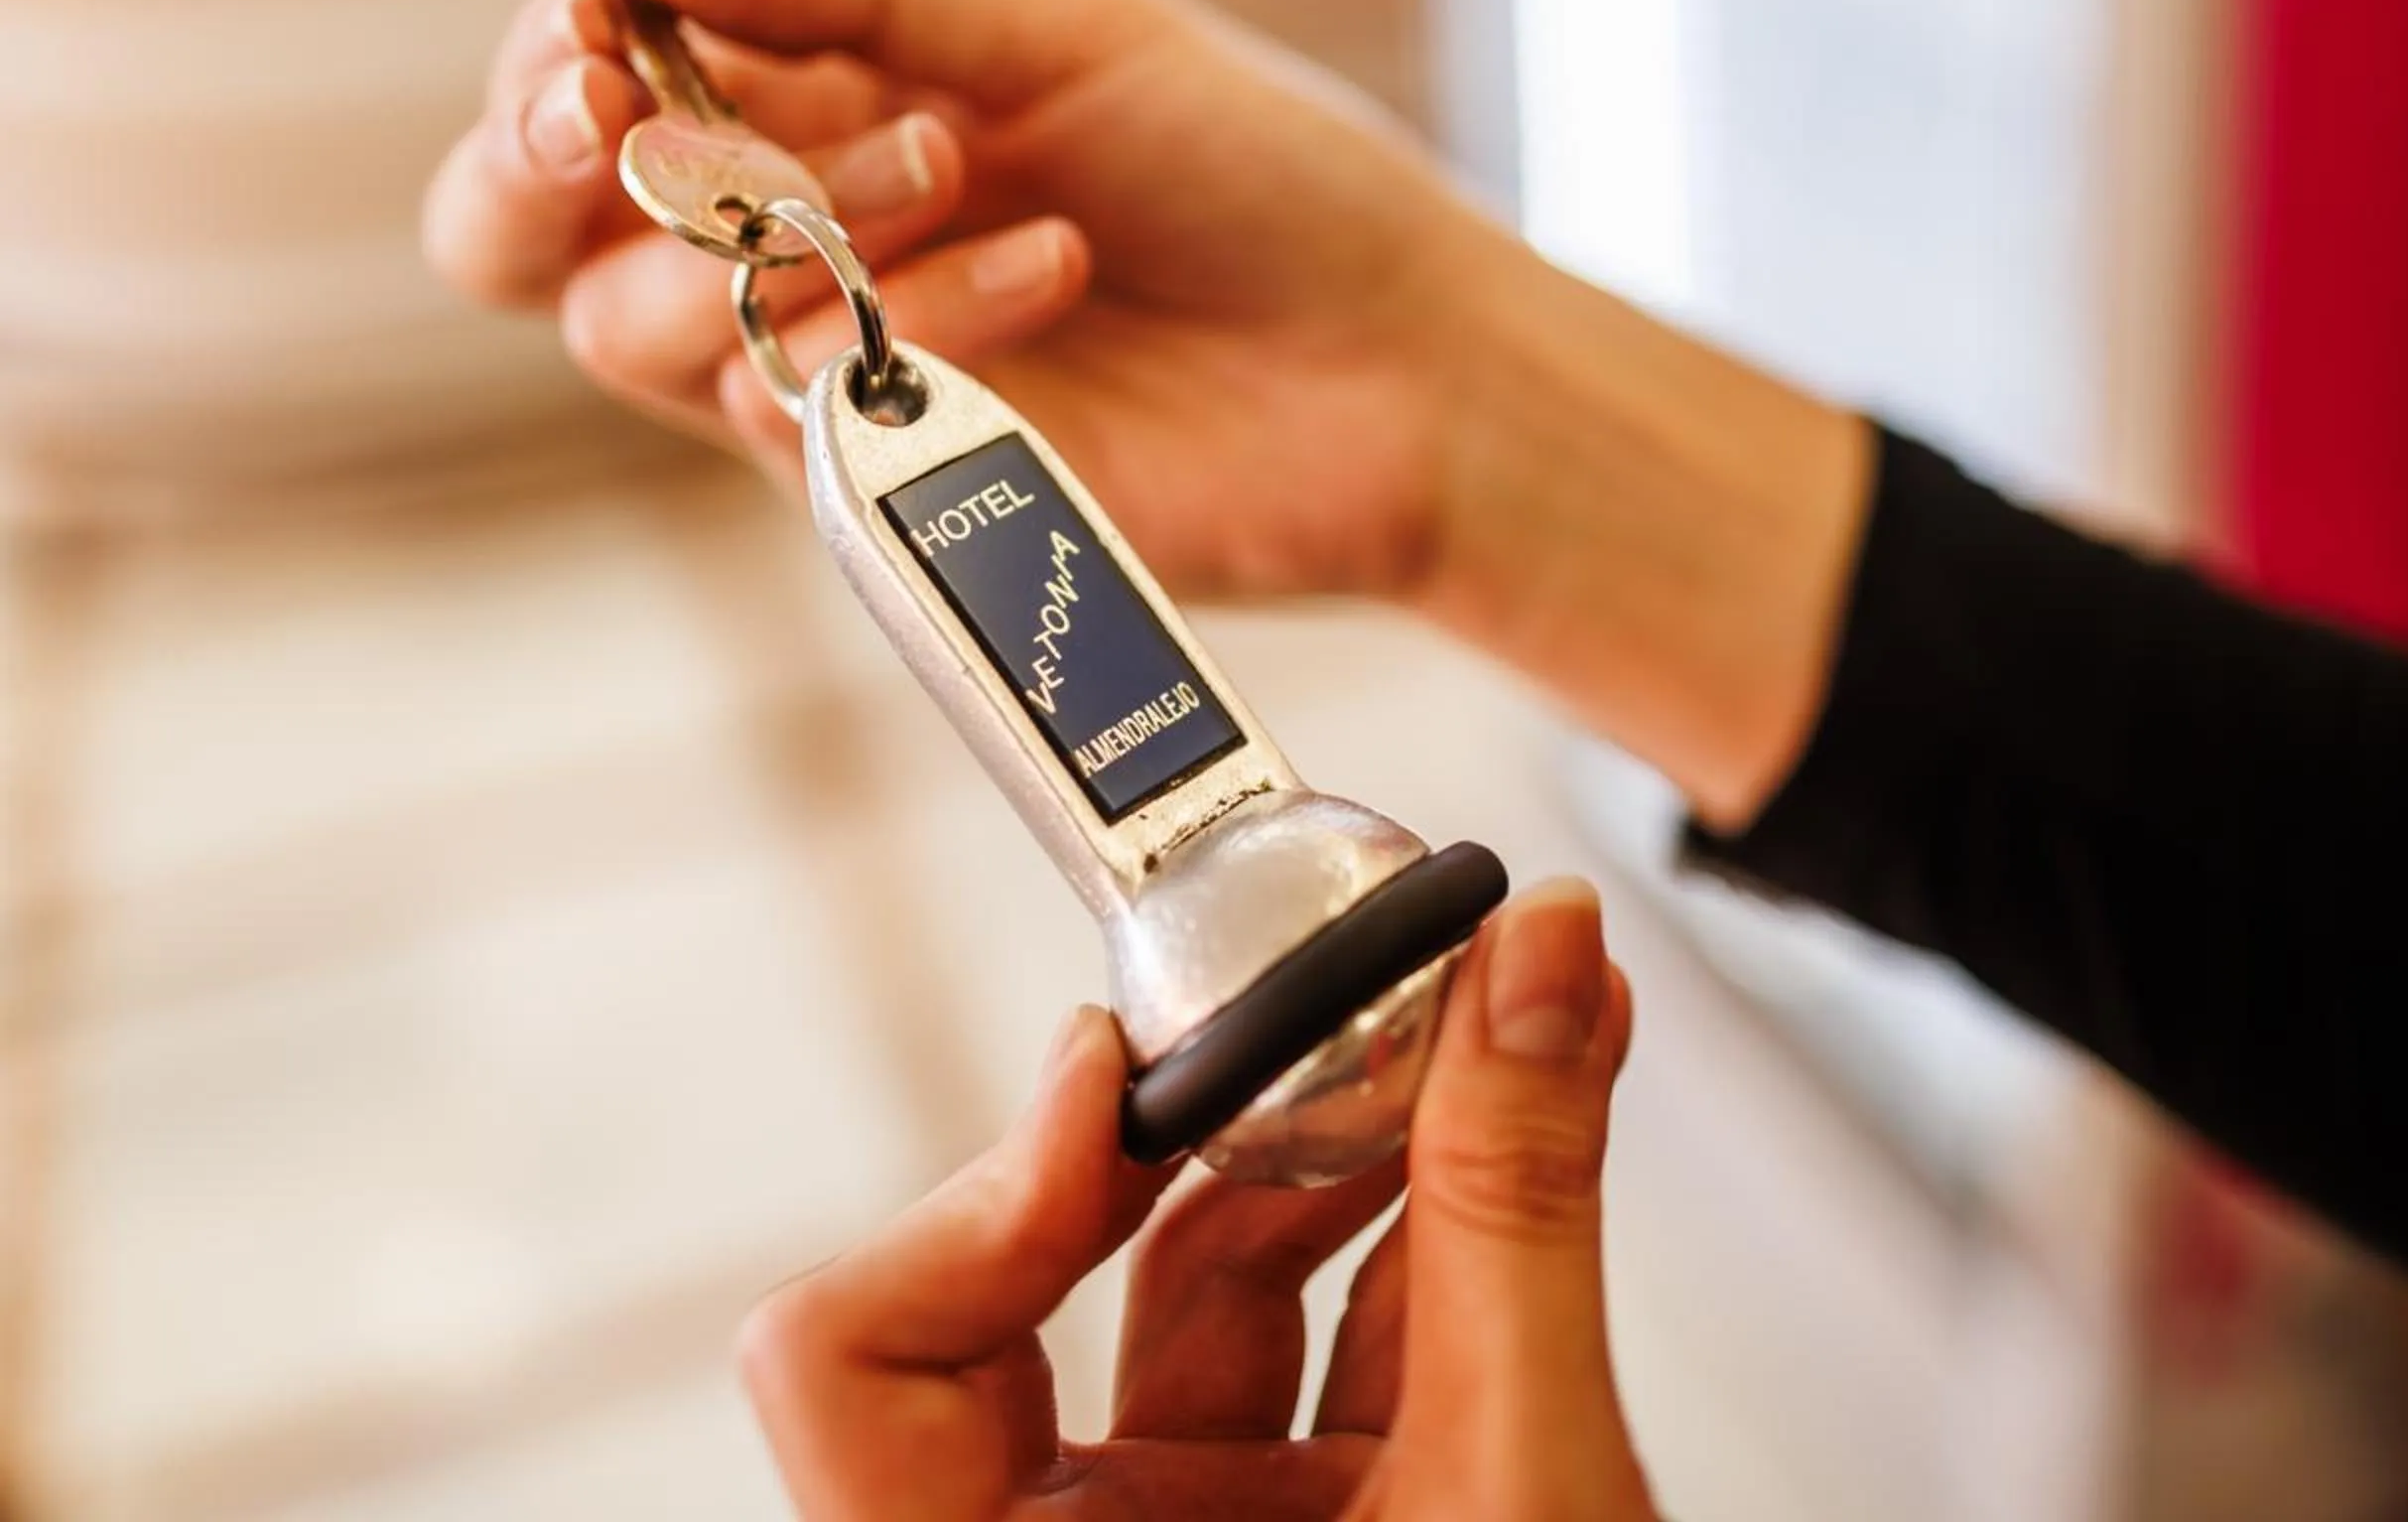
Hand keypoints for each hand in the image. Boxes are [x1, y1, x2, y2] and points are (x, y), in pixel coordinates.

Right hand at [425, 0, 1528, 601]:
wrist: (1399, 358)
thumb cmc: (1252, 173)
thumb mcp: (1054, 25)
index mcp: (811, 106)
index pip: (584, 84)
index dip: (553, 56)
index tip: (601, 30)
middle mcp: (787, 245)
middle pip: (524, 241)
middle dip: (535, 174)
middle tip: (625, 125)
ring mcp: (830, 378)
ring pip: (644, 333)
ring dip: (786, 225)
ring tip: (968, 168)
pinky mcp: (893, 492)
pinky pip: (793, 419)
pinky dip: (901, 323)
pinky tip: (1046, 268)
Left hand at [742, 880, 1659, 1520]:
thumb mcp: (1527, 1491)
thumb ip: (1518, 1214)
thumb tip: (1528, 971)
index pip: (846, 1361)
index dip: (974, 1191)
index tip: (1124, 1074)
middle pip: (1031, 1305)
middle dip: (1202, 1141)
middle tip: (1321, 1023)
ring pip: (1192, 1314)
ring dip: (1335, 1164)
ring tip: (1464, 1053)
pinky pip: (1300, 1365)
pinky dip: (1401, 1244)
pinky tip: (1497, 1137)